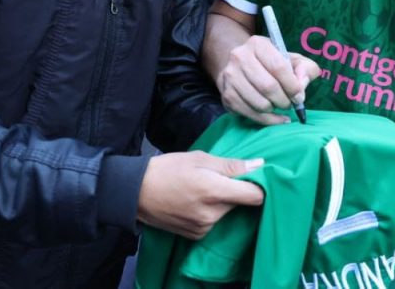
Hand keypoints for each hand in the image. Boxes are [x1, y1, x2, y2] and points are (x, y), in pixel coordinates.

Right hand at [137, 151, 263, 239]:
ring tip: (201, 188)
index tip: (253, 176)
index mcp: (213, 191)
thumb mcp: (198, 158)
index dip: (258, 185)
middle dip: (234, 190)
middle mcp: (211, 214)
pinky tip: (194, 202)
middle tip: (216, 177)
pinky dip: (210, 212)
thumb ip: (230, 165)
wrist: (135, 193)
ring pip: (226, 212)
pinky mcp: (196, 236)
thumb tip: (259, 165)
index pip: (254, 196)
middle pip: (239, 202)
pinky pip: (214, 222)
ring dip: (221, 201)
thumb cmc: (167, 169)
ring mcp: (203, 228)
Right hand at [217, 35, 319, 124]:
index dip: (292, 85)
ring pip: (260, 103)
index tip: (299, 96)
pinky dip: (267, 120)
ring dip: (275, 109)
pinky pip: (251, 114)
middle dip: (284, 100)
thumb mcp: (292, 60)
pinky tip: (275, 117)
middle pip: (268, 87)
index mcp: (258, 44)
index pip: (278, 67)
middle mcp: (240, 57)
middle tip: (290, 103)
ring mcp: (230, 77)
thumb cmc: (272, 64)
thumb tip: (302, 84)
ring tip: (279, 105)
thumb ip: (305, 69)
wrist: (241, 67)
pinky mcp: (227, 95)